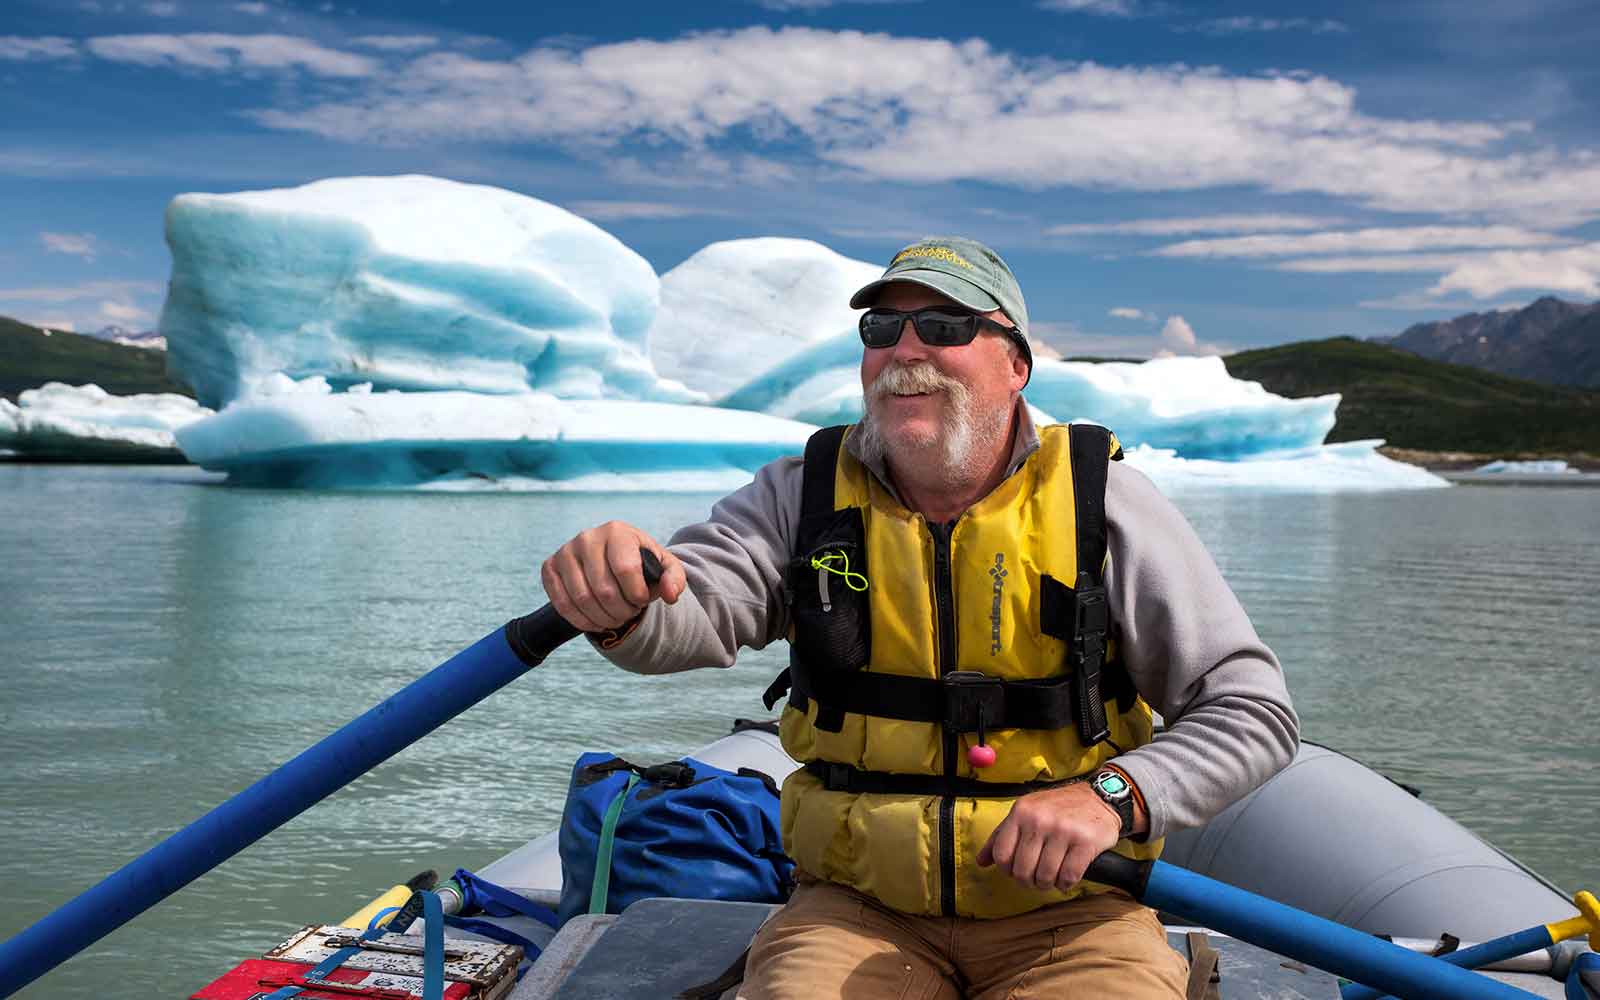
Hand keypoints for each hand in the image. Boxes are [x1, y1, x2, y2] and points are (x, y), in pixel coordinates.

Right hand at [541, 521, 686, 631]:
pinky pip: (562, 604)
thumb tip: (670, 595)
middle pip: (604, 589)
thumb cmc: (641, 563)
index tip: (641, 600)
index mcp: (617, 531)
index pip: (626, 569)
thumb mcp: (664, 567)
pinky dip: (581, 621)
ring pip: (582, 599)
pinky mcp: (550, 567)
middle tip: (629, 612)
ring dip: (603, 618)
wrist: (612, 560)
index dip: (637, 595)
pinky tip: (596, 622)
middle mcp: (587, 537)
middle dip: (621, 611)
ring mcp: (565, 551)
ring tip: (615, 617)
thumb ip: (675, 579)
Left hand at [975, 781, 1122, 891]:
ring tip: (1052, 876)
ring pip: (1045, 877)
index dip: (1008, 870)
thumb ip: (1001, 835)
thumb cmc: (1058, 808)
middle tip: (1037, 877)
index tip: (1018, 869)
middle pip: (1022, 870)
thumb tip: (981, 861)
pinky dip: (1066, 884)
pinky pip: (1068, 877)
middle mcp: (1040, 820)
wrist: (1100, 798)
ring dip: (1048, 883)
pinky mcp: (1085, 843)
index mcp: (1021, 812)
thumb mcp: (1026, 812)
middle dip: (1029, 880)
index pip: (1002, 855)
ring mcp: (1063, 830)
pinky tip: (1067, 876)